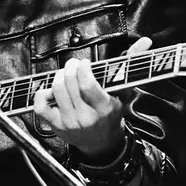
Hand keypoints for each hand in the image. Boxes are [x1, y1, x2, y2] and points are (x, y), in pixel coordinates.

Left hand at [33, 37, 151, 159]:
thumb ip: (131, 64)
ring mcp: (69, 122)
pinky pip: (40, 107)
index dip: (83, 69)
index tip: (85, 63)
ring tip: (65, 75)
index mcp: (104, 108)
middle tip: (74, 64)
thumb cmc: (112, 113)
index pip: (87, 85)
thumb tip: (145, 41)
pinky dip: (41, 94)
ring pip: (56, 90)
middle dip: (70, 67)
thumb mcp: (124, 92)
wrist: (103, 144)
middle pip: (69, 84)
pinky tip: (50, 90)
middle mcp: (85, 116)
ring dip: (58, 76)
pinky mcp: (55, 126)